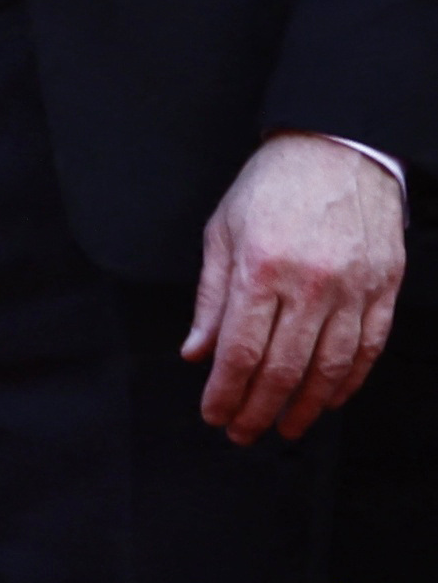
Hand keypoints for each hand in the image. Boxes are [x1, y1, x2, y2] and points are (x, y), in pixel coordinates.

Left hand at [185, 134, 405, 443]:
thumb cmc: (271, 187)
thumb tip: (197, 352)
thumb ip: (212, 297)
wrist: (337, 150)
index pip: (241, 349)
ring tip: (284, 427)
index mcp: (262, 268)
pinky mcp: (385, 289)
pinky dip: (348, 382)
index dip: (226, 391)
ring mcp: (354, 289)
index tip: (214, 415)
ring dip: (304, 406)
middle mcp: (311, 284)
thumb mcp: (223, 231)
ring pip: (330, 367)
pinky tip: (328, 399)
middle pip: (283, 367)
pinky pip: (368, 349)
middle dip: (258, 409)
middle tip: (242, 432)